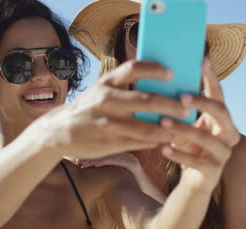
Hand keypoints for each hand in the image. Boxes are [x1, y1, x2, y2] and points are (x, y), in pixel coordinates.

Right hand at [37, 60, 188, 159]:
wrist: (58, 131)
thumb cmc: (87, 108)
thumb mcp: (100, 91)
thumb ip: (124, 89)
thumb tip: (158, 87)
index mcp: (106, 83)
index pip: (133, 68)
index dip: (154, 69)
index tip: (172, 73)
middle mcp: (107, 100)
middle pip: (147, 100)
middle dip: (171, 104)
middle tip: (187, 107)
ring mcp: (108, 123)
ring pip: (146, 127)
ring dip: (168, 129)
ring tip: (181, 130)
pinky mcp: (109, 142)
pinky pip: (139, 143)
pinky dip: (155, 143)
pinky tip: (165, 142)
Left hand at [77, 153, 166, 202]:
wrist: (149, 201)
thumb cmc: (130, 194)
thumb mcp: (114, 183)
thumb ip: (104, 178)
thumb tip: (87, 179)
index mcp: (120, 158)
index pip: (101, 152)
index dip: (88, 154)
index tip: (74, 158)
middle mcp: (125, 156)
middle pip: (103, 151)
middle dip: (88, 154)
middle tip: (74, 159)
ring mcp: (130, 159)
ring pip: (108, 155)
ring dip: (93, 158)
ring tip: (81, 163)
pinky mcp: (133, 164)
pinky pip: (116, 160)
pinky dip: (104, 161)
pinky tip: (94, 165)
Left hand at [159, 59, 239, 192]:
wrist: (193, 182)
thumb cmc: (188, 147)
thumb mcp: (185, 126)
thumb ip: (181, 110)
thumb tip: (158, 82)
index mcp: (221, 119)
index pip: (218, 94)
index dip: (211, 77)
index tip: (201, 60)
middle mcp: (228, 134)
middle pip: (221, 112)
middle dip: (201, 103)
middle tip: (180, 97)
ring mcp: (223, 153)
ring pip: (207, 138)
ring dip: (184, 129)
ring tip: (163, 122)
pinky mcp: (213, 172)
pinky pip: (196, 161)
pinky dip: (178, 154)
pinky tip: (162, 148)